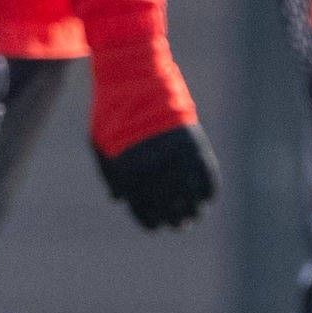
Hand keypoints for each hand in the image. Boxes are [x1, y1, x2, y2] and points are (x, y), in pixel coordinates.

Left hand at [99, 123, 220, 232]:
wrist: (137, 86)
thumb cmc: (114, 119)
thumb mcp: (102, 148)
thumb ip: (112, 177)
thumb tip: (117, 200)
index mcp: (129, 177)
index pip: (145, 213)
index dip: (152, 223)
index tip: (158, 226)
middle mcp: (154, 173)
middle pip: (170, 210)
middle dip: (176, 221)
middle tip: (180, 225)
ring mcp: (176, 161)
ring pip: (191, 199)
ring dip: (195, 211)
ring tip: (195, 215)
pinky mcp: (195, 149)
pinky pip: (207, 179)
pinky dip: (208, 191)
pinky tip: (207, 198)